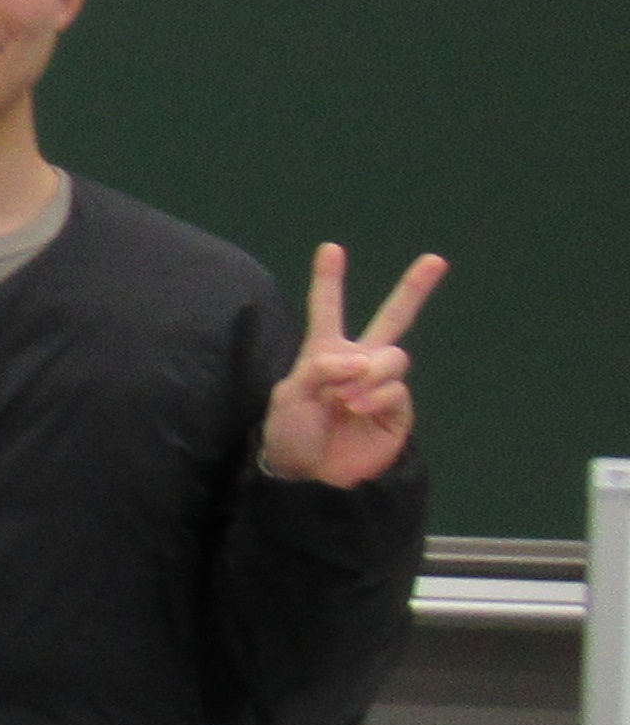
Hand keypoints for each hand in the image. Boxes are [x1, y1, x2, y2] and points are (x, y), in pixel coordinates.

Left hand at [257, 242, 442, 489]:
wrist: (309, 477)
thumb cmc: (290, 434)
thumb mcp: (289, 397)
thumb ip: (320, 369)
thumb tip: (361, 360)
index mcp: (324, 353)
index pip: (327, 310)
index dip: (328, 280)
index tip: (330, 248)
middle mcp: (358, 363)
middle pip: (393, 319)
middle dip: (415, 289)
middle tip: (435, 260)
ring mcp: (381, 384)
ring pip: (394, 356)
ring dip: (370, 374)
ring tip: (344, 399)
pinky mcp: (397, 409)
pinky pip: (396, 388)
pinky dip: (375, 395)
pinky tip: (357, 409)